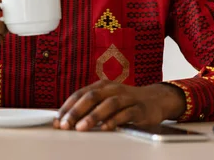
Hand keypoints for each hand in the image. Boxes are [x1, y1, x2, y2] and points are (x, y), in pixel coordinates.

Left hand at [53, 80, 185, 131]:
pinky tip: (105, 128)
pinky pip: (126, 113)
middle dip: (76, 111)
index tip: (57, 120)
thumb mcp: (106, 100)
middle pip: (91, 97)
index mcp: (101, 85)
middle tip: (65, 125)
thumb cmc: (126, 102)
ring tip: (80, 128)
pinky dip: (114, 120)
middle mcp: (112, 89)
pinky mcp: (139, 108)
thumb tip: (67, 120)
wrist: (155, 100)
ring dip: (92, 116)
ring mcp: (127, 97)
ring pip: (108, 104)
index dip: (67, 107)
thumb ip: (90, 107)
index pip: (80, 94)